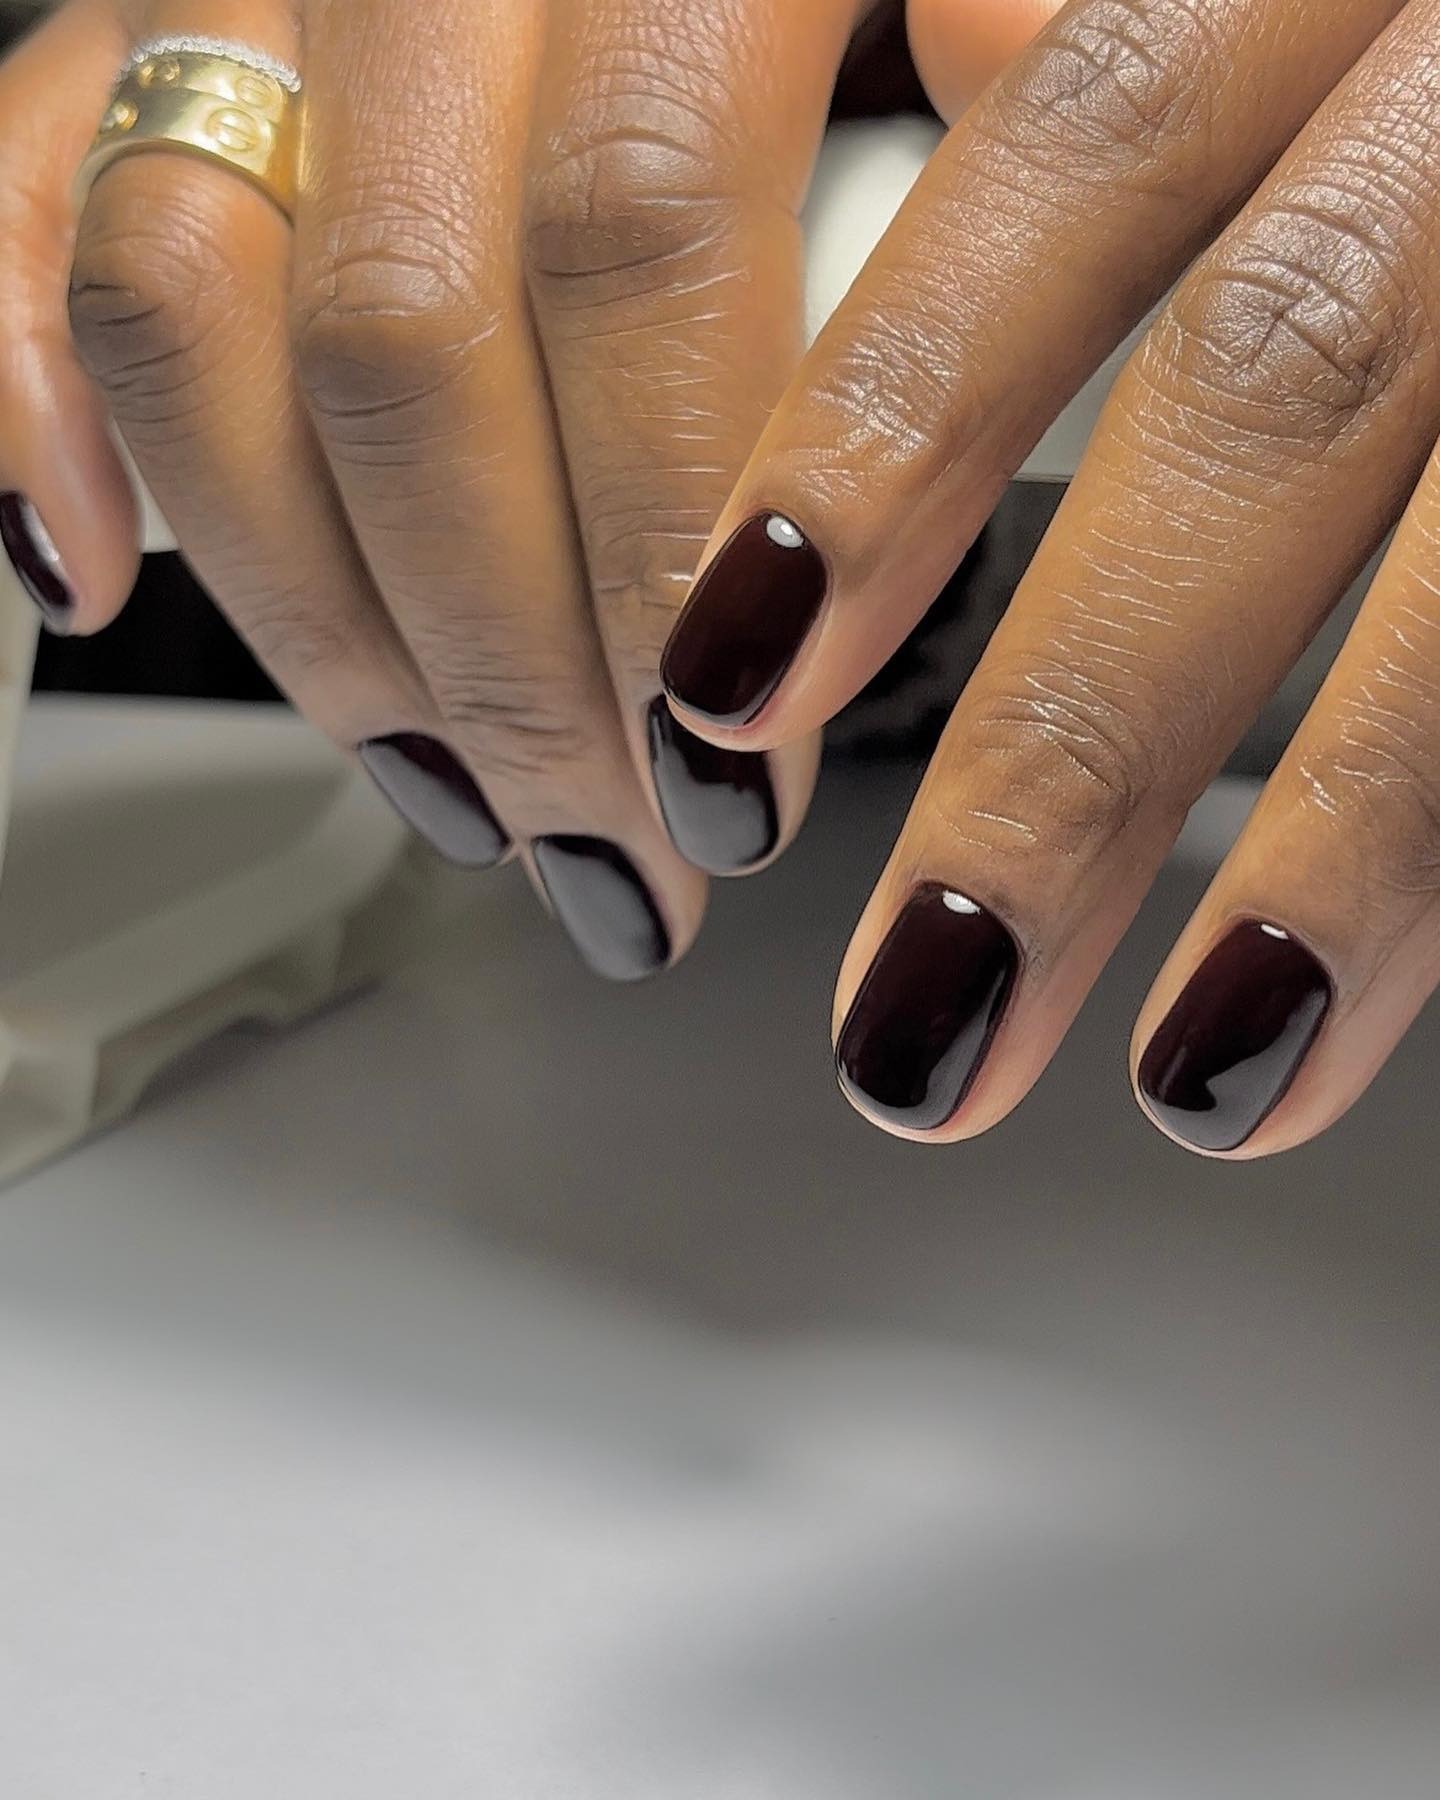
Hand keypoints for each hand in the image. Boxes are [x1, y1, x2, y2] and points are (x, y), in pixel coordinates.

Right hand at [0, 0, 937, 980]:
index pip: (638, 240)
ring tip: (469, 800)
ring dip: (324, 618)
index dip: (669, 536)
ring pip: (195, 320)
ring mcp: (257, 2)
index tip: (743, 762)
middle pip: (406, 341)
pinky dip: (33, 410)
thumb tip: (1050, 184)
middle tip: (635, 843)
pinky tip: (100, 573)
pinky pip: (28, 210)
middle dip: (516, 660)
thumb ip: (995, 58)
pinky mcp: (125, 51)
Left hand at [662, 0, 1439, 1155]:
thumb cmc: (1415, 118)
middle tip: (918, 1010)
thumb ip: (1143, 97)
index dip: (882, 428)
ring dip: (1348, 847)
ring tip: (1193, 1077)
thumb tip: (929, 165)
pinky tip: (1362, 1014)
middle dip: (1073, 736)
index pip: (1070, 159)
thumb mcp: (1298, 13)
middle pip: (1273, 390)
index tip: (726, 682)